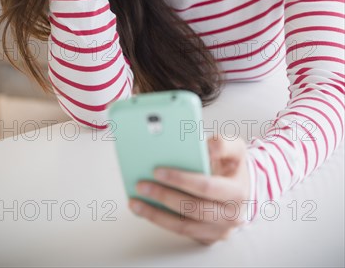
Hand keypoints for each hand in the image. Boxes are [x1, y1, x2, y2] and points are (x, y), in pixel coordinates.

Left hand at [129, 135, 250, 244]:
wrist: (245, 188)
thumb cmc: (235, 166)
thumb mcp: (236, 148)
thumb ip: (223, 143)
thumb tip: (206, 146)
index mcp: (238, 192)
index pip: (206, 186)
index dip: (181, 179)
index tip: (158, 171)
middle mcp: (231, 216)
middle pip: (192, 208)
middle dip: (164, 196)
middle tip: (141, 185)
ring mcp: (219, 230)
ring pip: (184, 226)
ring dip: (156, 214)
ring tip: (135, 201)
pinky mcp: (207, 237)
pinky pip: (181, 231)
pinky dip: (161, 221)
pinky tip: (145, 210)